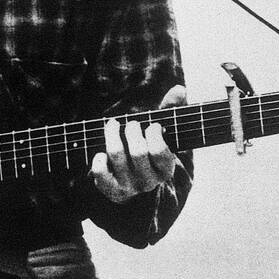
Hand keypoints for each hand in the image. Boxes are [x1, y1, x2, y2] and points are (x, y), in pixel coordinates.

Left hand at [90, 84, 186, 203]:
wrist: (132, 185)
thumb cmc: (149, 150)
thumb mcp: (163, 133)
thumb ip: (172, 111)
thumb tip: (180, 89)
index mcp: (165, 170)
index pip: (159, 152)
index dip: (153, 134)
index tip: (151, 126)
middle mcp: (148, 181)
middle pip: (138, 151)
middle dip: (132, 130)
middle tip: (131, 124)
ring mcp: (128, 186)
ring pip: (116, 154)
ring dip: (112, 134)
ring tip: (113, 124)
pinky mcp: (110, 189)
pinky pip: (100, 172)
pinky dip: (98, 158)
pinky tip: (101, 152)